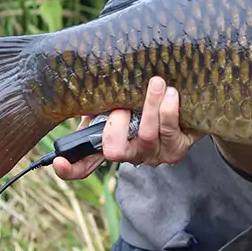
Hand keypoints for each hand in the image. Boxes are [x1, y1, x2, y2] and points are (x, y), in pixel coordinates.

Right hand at [52, 76, 202, 180]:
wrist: (191, 103)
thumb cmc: (149, 99)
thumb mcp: (123, 99)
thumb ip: (104, 100)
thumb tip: (86, 90)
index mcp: (113, 143)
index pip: (84, 165)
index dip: (70, 168)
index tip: (60, 160)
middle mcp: (131, 154)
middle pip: (114, 151)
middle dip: (116, 124)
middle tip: (123, 105)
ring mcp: (154, 154)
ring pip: (146, 136)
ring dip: (150, 106)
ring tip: (157, 83)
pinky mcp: (176, 150)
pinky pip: (170, 131)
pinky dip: (169, 108)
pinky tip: (172, 93)